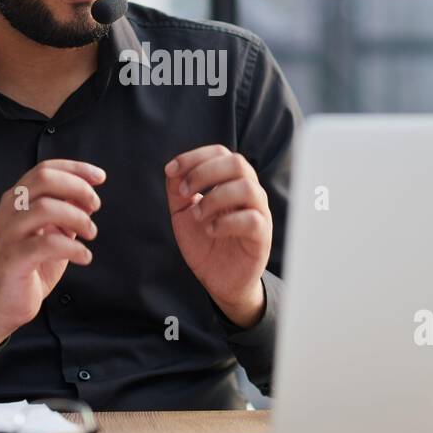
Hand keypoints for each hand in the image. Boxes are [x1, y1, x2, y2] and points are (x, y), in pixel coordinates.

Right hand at [0, 159, 104, 347]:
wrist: (3, 303)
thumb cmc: (29, 265)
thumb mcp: (52, 231)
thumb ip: (65, 211)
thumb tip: (86, 194)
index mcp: (17, 200)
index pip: (45, 169)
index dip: (75, 168)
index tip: (99, 177)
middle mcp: (9, 211)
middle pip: (44, 180)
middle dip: (77, 188)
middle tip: (94, 206)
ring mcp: (9, 233)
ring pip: (45, 208)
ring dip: (77, 218)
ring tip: (90, 234)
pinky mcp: (13, 258)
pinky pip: (47, 244)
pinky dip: (74, 248)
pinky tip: (84, 256)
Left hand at [164, 145, 270, 327]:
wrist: (218, 279)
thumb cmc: (205, 242)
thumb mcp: (183, 213)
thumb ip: (177, 190)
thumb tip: (172, 169)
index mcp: (231, 181)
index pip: (220, 153)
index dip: (194, 157)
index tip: (171, 171)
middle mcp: (248, 192)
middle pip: (237, 162)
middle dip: (204, 173)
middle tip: (184, 192)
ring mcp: (258, 213)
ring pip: (247, 188)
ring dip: (215, 197)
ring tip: (197, 215)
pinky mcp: (262, 237)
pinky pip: (252, 220)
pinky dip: (226, 222)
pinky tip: (210, 231)